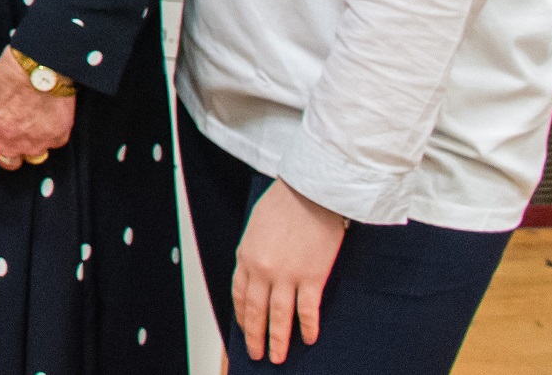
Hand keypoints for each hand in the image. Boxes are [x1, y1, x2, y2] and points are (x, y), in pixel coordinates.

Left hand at [0, 47, 75, 180]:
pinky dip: (52, 132)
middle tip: (16, 142)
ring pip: (34, 155)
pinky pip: (53, 142)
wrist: (41, 66)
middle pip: (9, 162)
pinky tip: (52, 114)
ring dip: (33, 145)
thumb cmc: (12, 72)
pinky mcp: (56, 138)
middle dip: (11, 155)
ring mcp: (34, 142)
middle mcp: (9, 140)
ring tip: (37, 123)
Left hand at [233, 178, 346, 363]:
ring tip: (278, 358)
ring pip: (279, 317)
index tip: (244, 328)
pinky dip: (307, 328)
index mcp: (246, 256)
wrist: (310, 192)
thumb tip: (256, 273)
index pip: (239, 294)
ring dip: (278, 341)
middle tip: (257, 355)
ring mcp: (287, 276)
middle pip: (256, 311)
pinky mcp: (312, 278)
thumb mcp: (256, 227)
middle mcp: (262, 270)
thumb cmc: (284, 203)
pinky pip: (307, 310)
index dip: (242, 315)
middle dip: (255, 336)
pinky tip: (308, 339)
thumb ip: (254, 252)